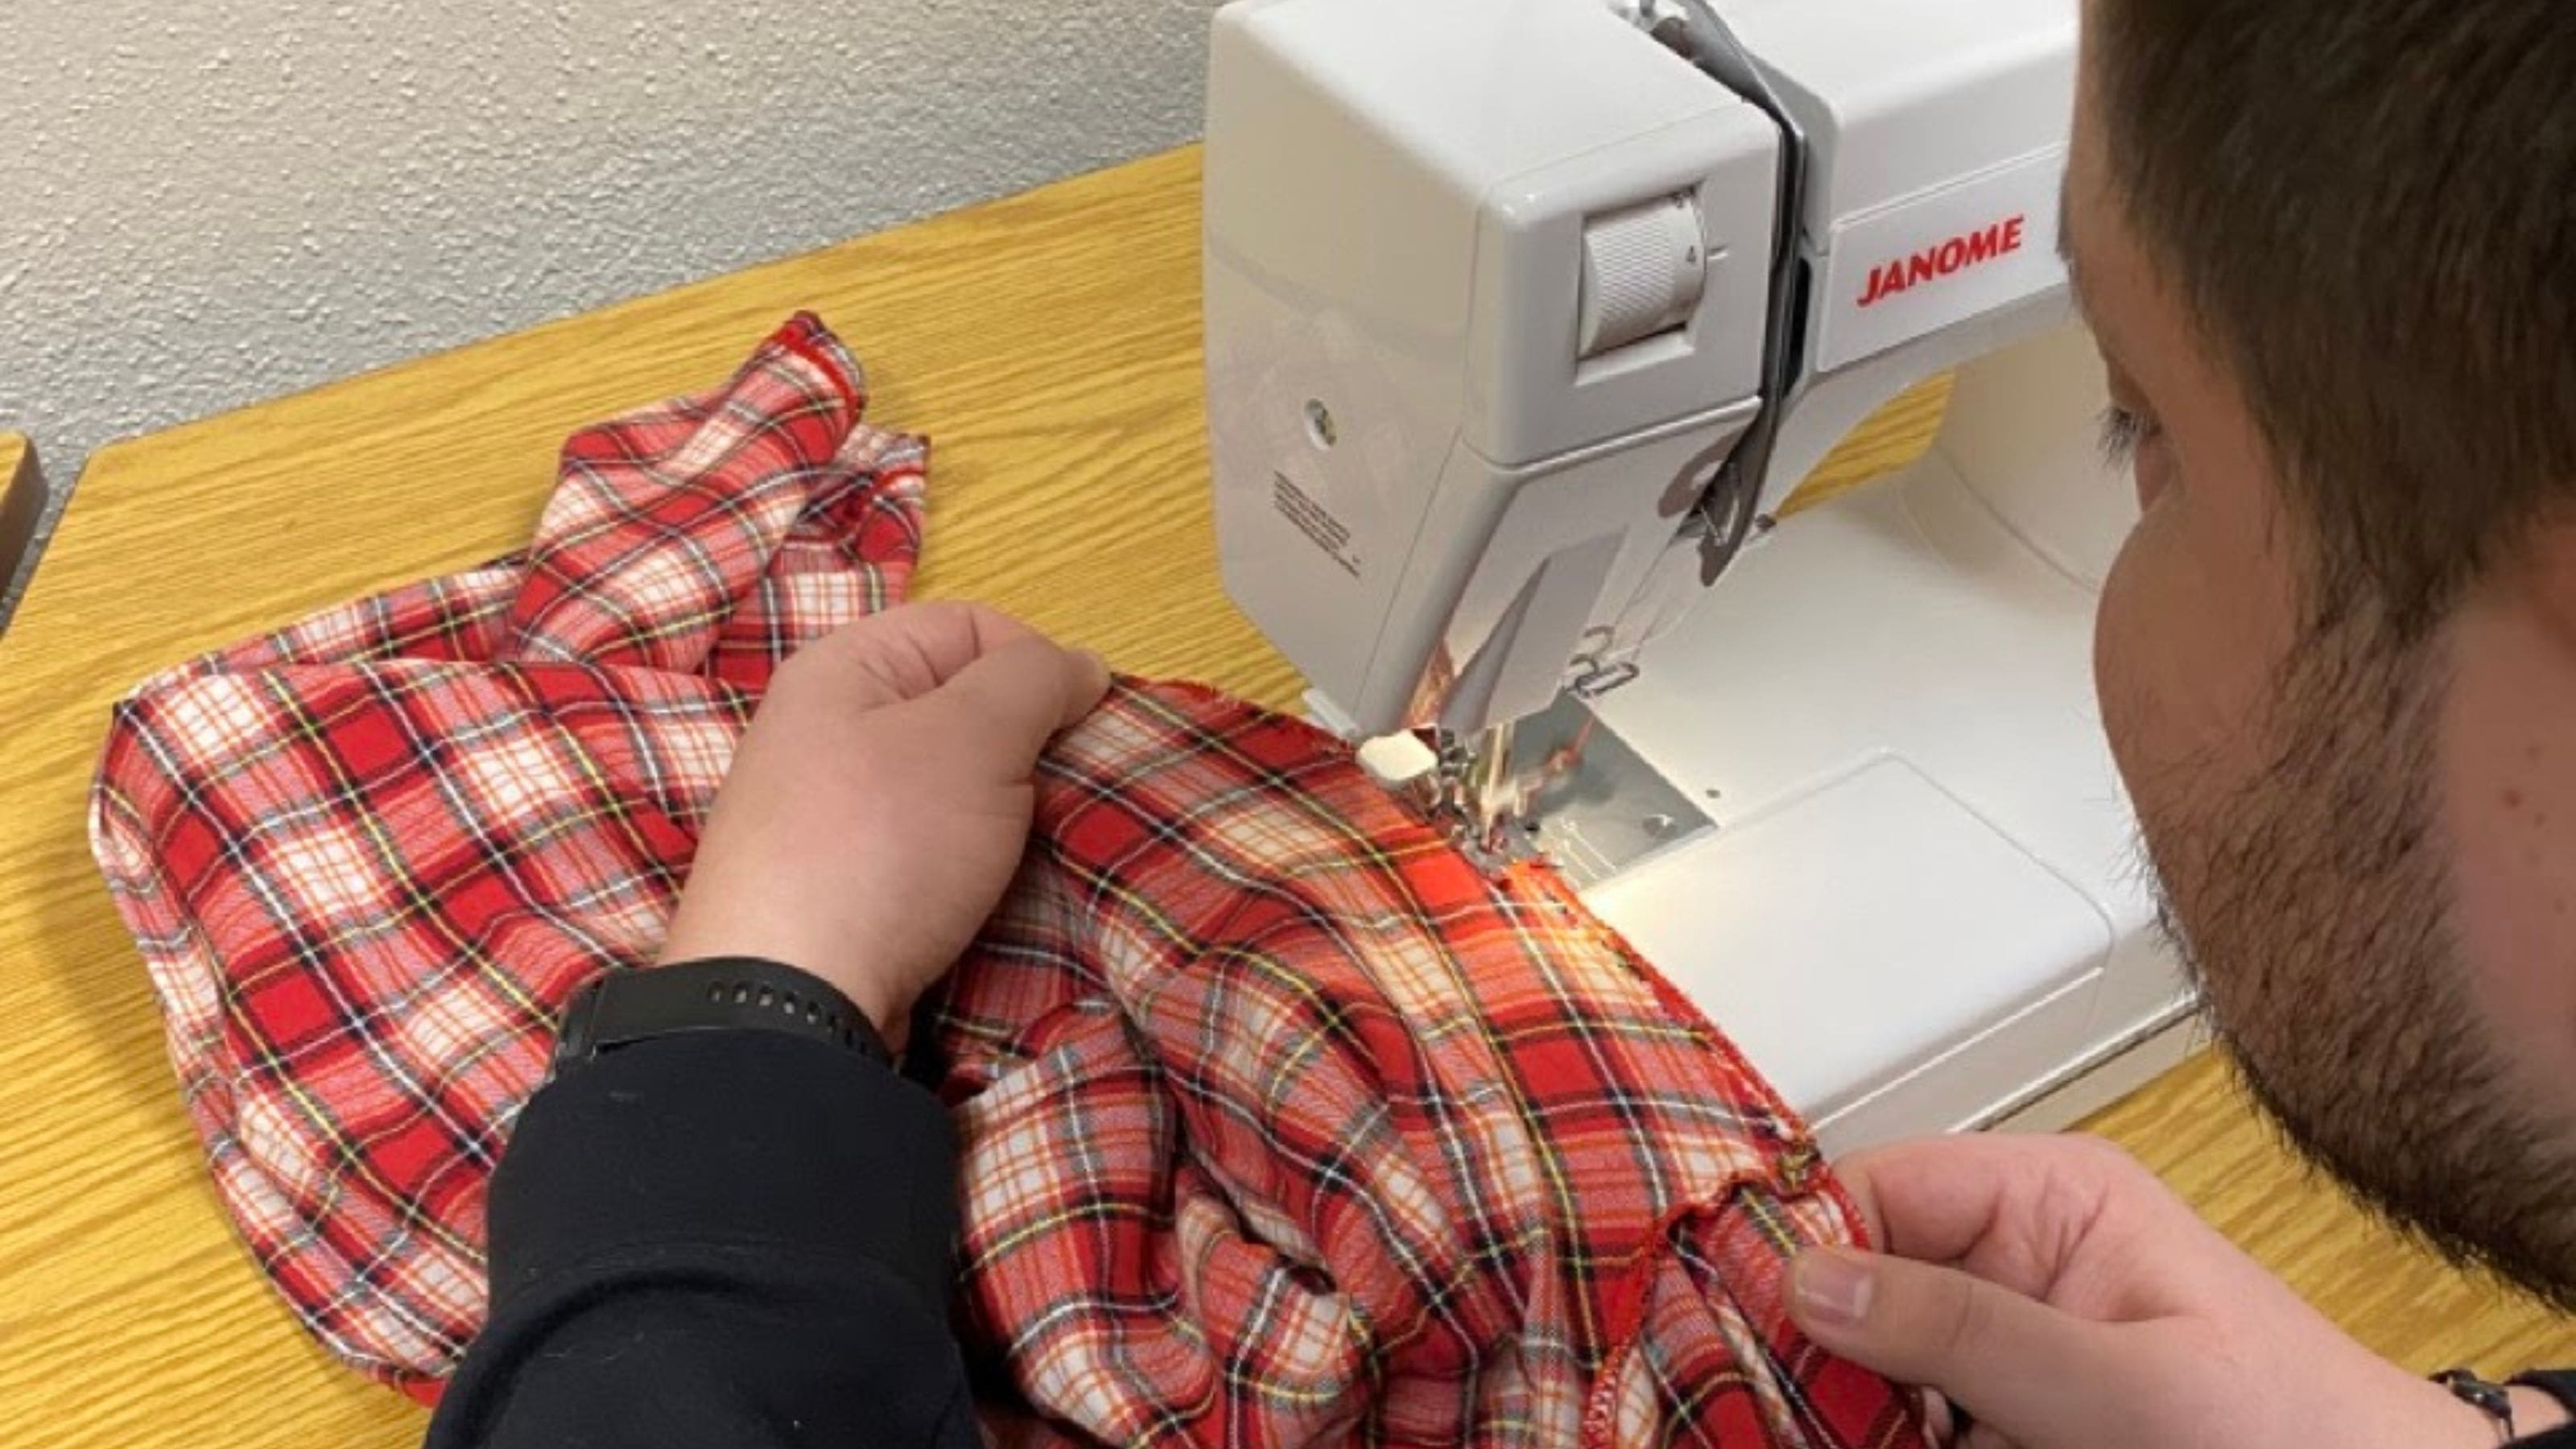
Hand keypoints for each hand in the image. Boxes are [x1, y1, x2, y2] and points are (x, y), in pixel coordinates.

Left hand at [658, 602, 1109, 1043]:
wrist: (783, 1004)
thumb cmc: (881, 846)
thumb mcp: (974, 738)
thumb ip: (1034, 681)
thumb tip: (1080, 665)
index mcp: (842, 667)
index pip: (971, 625)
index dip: (1038, 666)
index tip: (1081, 730)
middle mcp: (819, 728)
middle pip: (956, 707)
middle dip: (1021, 746)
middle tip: (1055, 797)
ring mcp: (817, 813)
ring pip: (941, 785)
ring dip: (996, 813)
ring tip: (1023, 852)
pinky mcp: (827, 886)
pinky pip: (915, 849)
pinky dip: (957, 864)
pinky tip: (975, 895)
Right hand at [1784, 1134, 2563, 1448]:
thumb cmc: (2298, 1430)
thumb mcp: (2130, 1381)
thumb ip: (1973, 1330)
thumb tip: (1821, 1279)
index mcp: (2047, 1198)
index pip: (1877, 1187)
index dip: (1801, 1243)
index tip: (1741, 1310)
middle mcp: (2010, 1259)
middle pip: (1854, 1278)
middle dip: (1811, 1343)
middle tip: (1772, 1402)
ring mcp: (2000, 1346)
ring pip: (1863, 1360)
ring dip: (1837, 1404)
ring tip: (1809, 1428)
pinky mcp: (1997, 1421)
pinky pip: (1901, 1421)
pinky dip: (1874, 1436)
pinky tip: (1858, 1443)